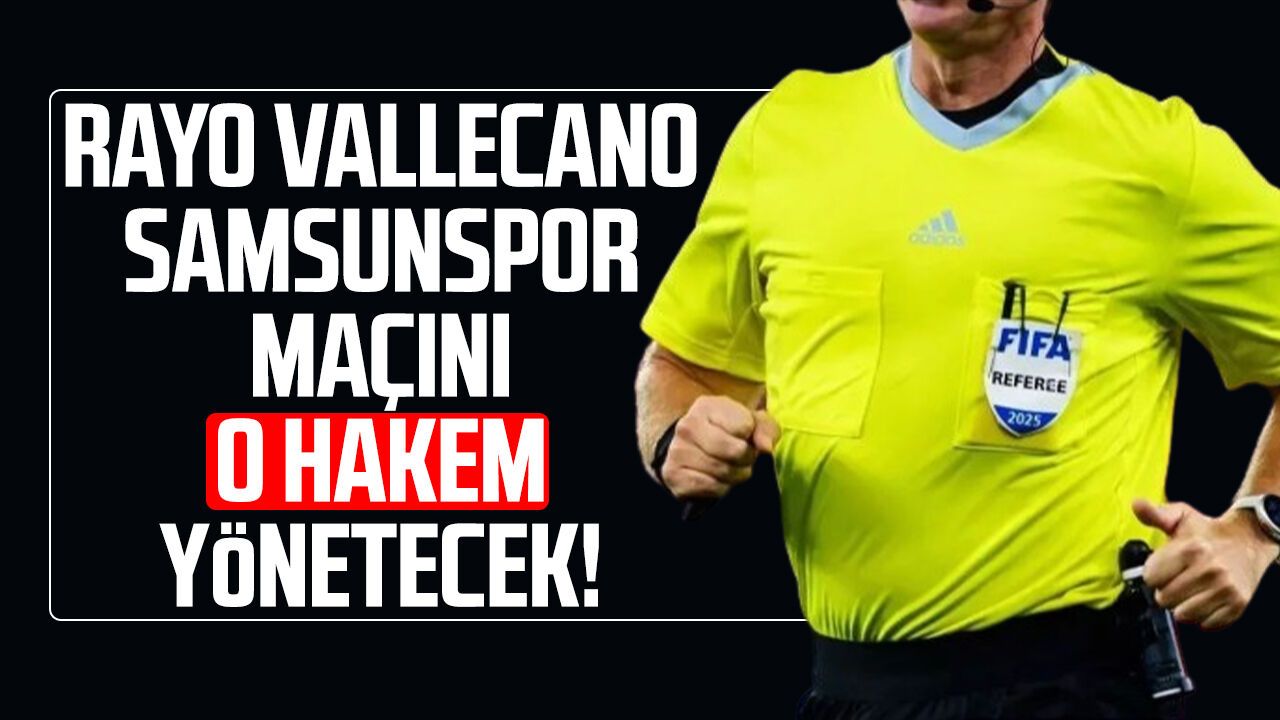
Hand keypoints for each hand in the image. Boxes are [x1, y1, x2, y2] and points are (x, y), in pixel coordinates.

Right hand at [661, 395, 779, 500]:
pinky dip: (721, 488)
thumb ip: (766, 429)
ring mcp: (677, 451)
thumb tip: (766, 448)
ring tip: (730, 468)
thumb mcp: (751, 423)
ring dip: (735, 475)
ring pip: (724, 472)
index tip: (745, 437)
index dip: (752, 436)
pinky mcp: (673, 475)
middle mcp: (687, 425)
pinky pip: (711, 488)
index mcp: (707, 406)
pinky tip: (716, 479)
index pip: (745, 426)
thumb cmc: (728, 433)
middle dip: (746, 459)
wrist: (691, 449)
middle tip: (742, 458)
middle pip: (735, 451)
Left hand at [1132, 498, 1278, 629]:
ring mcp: (1225, 589)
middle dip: (1166, 590)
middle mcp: (1210, 570)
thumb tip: (1137, 505)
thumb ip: (1155, 514)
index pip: (1151, 578)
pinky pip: (1206, 624)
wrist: (1249, 541)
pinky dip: (1203, 615)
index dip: (1153, 574)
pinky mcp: (1237, 604)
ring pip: (1183, 615)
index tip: (1163, 568)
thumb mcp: (1181, 516)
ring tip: (1191, 589)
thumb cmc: (1208, 532)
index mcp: (1191, 549)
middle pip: (1164, 599)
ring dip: (1183, 605)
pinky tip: (1206, 598)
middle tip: (1178, 579)